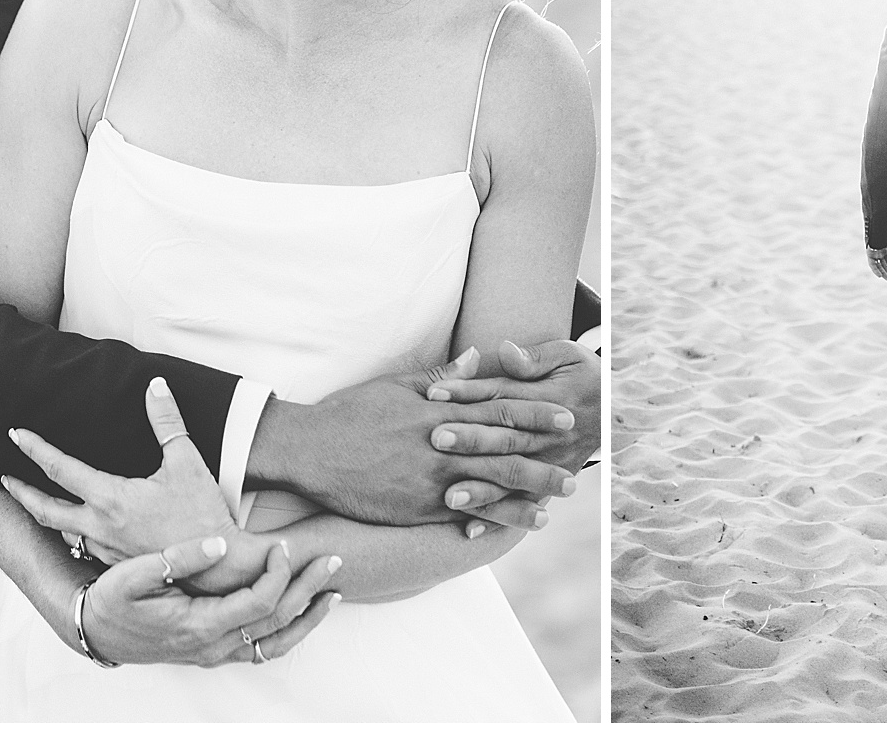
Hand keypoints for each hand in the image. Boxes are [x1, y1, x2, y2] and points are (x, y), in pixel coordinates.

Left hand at [2, 378, 234, 577]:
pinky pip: (83, 545)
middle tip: (4, 477)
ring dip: (45, 513)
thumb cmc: (202, 513)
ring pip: (62, 530)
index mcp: (110, 498)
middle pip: (44, 508)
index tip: (16, 435)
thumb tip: (156, 386)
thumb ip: (167, 421)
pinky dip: (72, 531)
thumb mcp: (187, 461)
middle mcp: (99, 526)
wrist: (216, 567)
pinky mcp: (116, 564)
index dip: (35, 449)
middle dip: (20, 490)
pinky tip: (78, 525)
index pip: (59, 469)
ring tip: (37, 500)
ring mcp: (105, 549)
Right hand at [83, 533, 339, 667]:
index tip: (285, 544)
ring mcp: (214, 653)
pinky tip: (303, 612)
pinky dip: (288, 631)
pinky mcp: (214, 651)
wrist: (94, 631)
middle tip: (333, 560)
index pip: (258, 603)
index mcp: (198, 625)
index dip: (278, 573)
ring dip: (307, 617)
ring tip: (333, 593)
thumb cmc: (112, 599)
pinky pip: (261, 649)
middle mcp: (212, 646)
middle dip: (308, 589)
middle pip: (277, 622)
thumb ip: (179, 557)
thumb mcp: (135, 573)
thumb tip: (220, 543)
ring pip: (275, 643)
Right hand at [263, 368, 578, 526]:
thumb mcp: (397, 383)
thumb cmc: (352, 411)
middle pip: (503, 452)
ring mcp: (430, 479)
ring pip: (488, 488)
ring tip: (554, 506)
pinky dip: (487, 520)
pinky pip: (459, 515)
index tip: (564, 416)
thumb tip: (477, 357)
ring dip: (524, 497)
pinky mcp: (415, 506)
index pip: (499, 410)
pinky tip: (508, 528)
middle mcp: (441, 446)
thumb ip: (442, 376)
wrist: (312, 450)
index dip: (535, 414)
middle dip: (541, 461)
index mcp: (440, 411)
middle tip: (574, 470)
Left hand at [422, 339, 600, 533]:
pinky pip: (521, 506)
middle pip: (503, 437)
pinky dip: (497, 520)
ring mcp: (548, 464)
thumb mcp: (567, 356)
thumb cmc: (583, 375)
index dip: (467, 393)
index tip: (433, 393)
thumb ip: (534, 358)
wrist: (616, 411)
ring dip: (480, 488)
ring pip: (510, 477)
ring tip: (450, 496)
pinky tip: (470, 531)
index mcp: (548, 399)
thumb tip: (505, 351)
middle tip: (435, 439)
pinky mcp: (547, 486)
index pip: (501, 396)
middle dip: (469, 439)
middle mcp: (547, 436)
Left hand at [865, 236, 886, 282]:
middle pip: (883, 265)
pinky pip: (872, 264)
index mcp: (883, 248)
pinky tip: (881, 276)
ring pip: (878, 266)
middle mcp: (878, 251)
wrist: (881, 225)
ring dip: (883, 273)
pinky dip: (876, 270)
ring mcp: (873, 252)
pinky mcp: (869, 253)